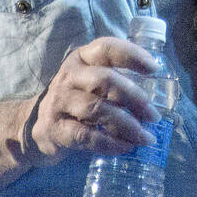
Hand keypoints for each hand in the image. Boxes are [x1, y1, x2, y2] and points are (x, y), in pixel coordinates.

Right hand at [27, 36, 163, 164]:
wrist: (36, 125)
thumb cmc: (75, 99)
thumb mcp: (90, 81)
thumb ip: (117, 81)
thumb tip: (160, 95)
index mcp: (81, 58)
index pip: (107, 48)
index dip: (132, 55)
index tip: (155, 68)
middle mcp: (69, 76)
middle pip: (105, 80)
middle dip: (134, 98)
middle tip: (154, 115)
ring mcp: (59, 102)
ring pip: (96, 109)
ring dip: (126, 124)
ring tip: (145, 137)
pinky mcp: (55, 129)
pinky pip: (85, 136)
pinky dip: (109, 143)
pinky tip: (125, 147)